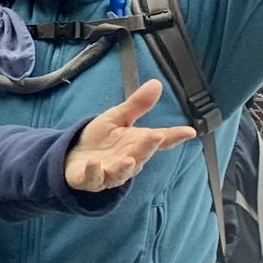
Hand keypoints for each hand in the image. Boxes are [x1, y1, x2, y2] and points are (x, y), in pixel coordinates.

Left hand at [64, 80, 197, 191]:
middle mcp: (128, 161)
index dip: (174, 136)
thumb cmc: (100, 139)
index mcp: (137, 145)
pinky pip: (93, 178)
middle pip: (141, 156)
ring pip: (120, 173)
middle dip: (147, 148)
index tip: (189, 131)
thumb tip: (156, 83)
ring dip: (124, 167)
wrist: (73, 155)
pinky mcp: (89, 179)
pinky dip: (94, 172)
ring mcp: (109, 173)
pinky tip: (93, 163)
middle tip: (156, 136)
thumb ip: (137, 105)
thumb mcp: (117, 118)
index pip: (159, 141)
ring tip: (128, 159)